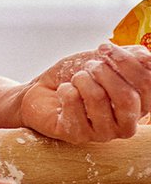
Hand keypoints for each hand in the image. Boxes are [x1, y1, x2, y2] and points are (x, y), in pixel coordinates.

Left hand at [20, 43, 149, 142]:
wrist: (42, 90)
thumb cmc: (78, 76)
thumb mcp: (107, 60)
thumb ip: (132, 57)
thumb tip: (147, 58)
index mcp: (140, 105)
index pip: (147, 84)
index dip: (127, 62)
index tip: (105, 47)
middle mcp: (126, 124)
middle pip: (127, 97)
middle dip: (104, 72)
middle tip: (90, 66)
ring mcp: (103, 133)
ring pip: (98, 98)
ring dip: (82, 79)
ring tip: (76, 78)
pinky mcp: (78, 136)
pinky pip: (73, 104)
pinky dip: (66, 90)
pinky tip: (64, 92)